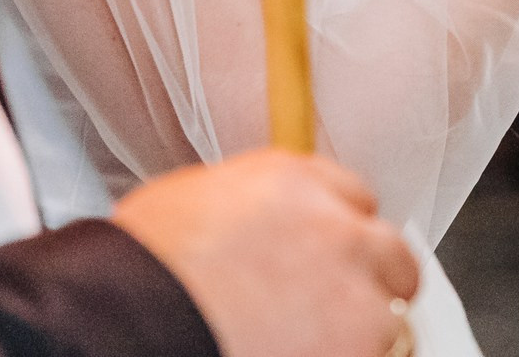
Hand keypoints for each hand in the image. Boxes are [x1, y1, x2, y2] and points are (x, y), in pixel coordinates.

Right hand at [112, 152, 419, 356]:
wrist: (127, 324)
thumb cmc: (136, 273)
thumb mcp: (186, 205)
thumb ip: (245, 206)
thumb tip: (252, 226)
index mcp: (290, 180)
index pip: (349, 196)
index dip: (335, 233)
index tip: (322, 258)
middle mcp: (334, 226)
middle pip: (386, 250)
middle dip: (366, 280)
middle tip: (328, 311)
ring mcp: (355, 288)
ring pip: (391, 311)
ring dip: (363, 331)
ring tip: (313, 346)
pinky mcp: (362, 341)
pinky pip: (384, 352)